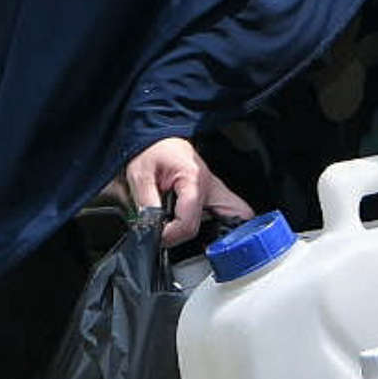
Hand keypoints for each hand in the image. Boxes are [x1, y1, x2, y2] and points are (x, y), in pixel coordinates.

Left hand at [115, 136, 254, 246]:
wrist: (156, 136)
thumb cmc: (151, 150)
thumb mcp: (140, 176)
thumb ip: (146, 205)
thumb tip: (150, 229)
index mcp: (194, 180)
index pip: (189, 223)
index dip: (172, 236)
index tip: (160, 237)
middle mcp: (210, 186)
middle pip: (233, 219)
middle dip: (215, 237)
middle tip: (190, 242)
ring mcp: (215, 189)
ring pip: (237, 214)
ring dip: (220, 230)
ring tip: (193, 234)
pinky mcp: (213, 192)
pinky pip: (227, 211)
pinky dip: (218, 222)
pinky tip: (200, 227)